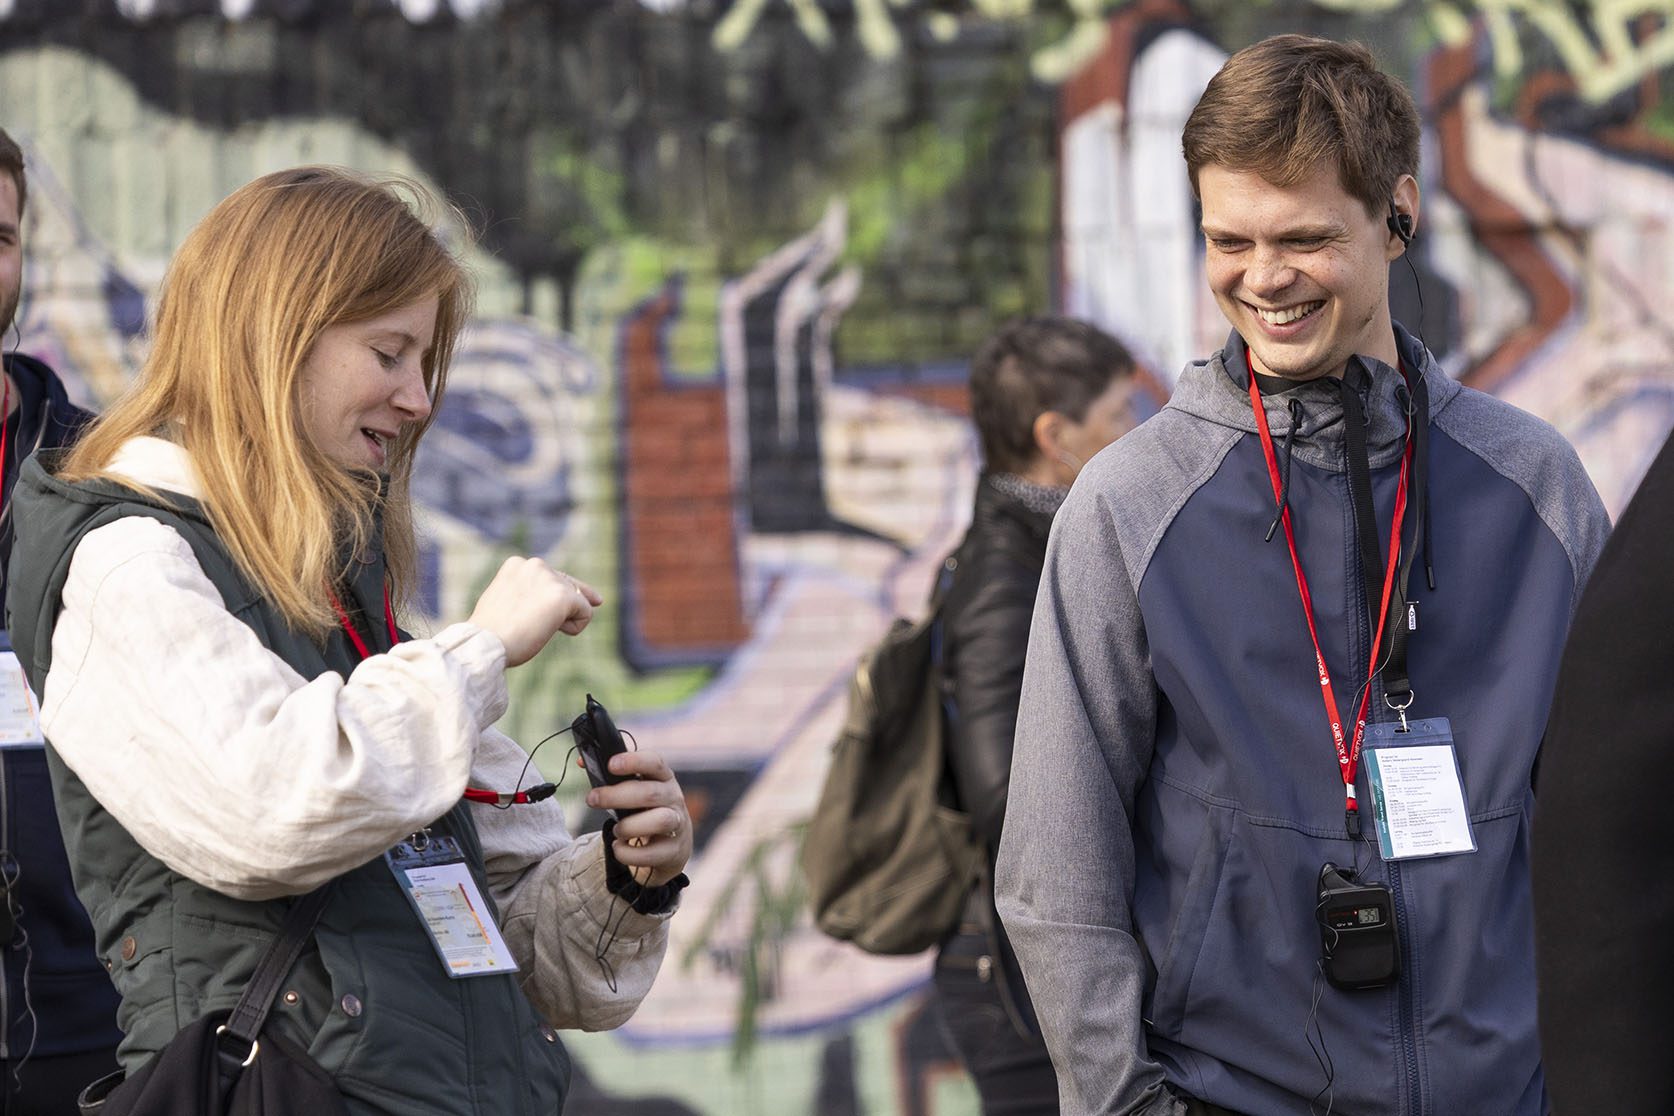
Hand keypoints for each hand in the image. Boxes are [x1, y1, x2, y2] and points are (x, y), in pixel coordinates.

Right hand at [468, 557, 601, 666]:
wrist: (486, 644)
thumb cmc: (491, 632)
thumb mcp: (505, 602)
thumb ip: (524, 593)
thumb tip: (547, 601)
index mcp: (517, 564)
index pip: (551, 576)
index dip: (559, 593)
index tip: (594, 599)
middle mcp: (535, 565)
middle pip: (568, 586)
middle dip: (562, 608)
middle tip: (537, 624)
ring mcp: (549, 579)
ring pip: (578, 599)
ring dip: (564, 619)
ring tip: (536, 629)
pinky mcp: (563, 596)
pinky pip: (586, 612)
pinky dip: (575, 627)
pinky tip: (554, 632)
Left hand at [586, 749, 691, 886]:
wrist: (671, 843)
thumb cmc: (646, 810)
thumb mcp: (635, 790)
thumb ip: (611, 777)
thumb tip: (582, 762)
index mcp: (663, 777)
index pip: (655, 762)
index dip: (634, 761)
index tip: (611, 765)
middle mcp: (673, 798)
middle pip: (650, 793)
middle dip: (617, 796)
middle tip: (592, 799)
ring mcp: (677, 824)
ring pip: (659, 821)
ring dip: (629, 826)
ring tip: (616, 830)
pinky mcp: (672, 850)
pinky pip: (651, 854)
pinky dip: (628, 853)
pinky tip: (619, 848)